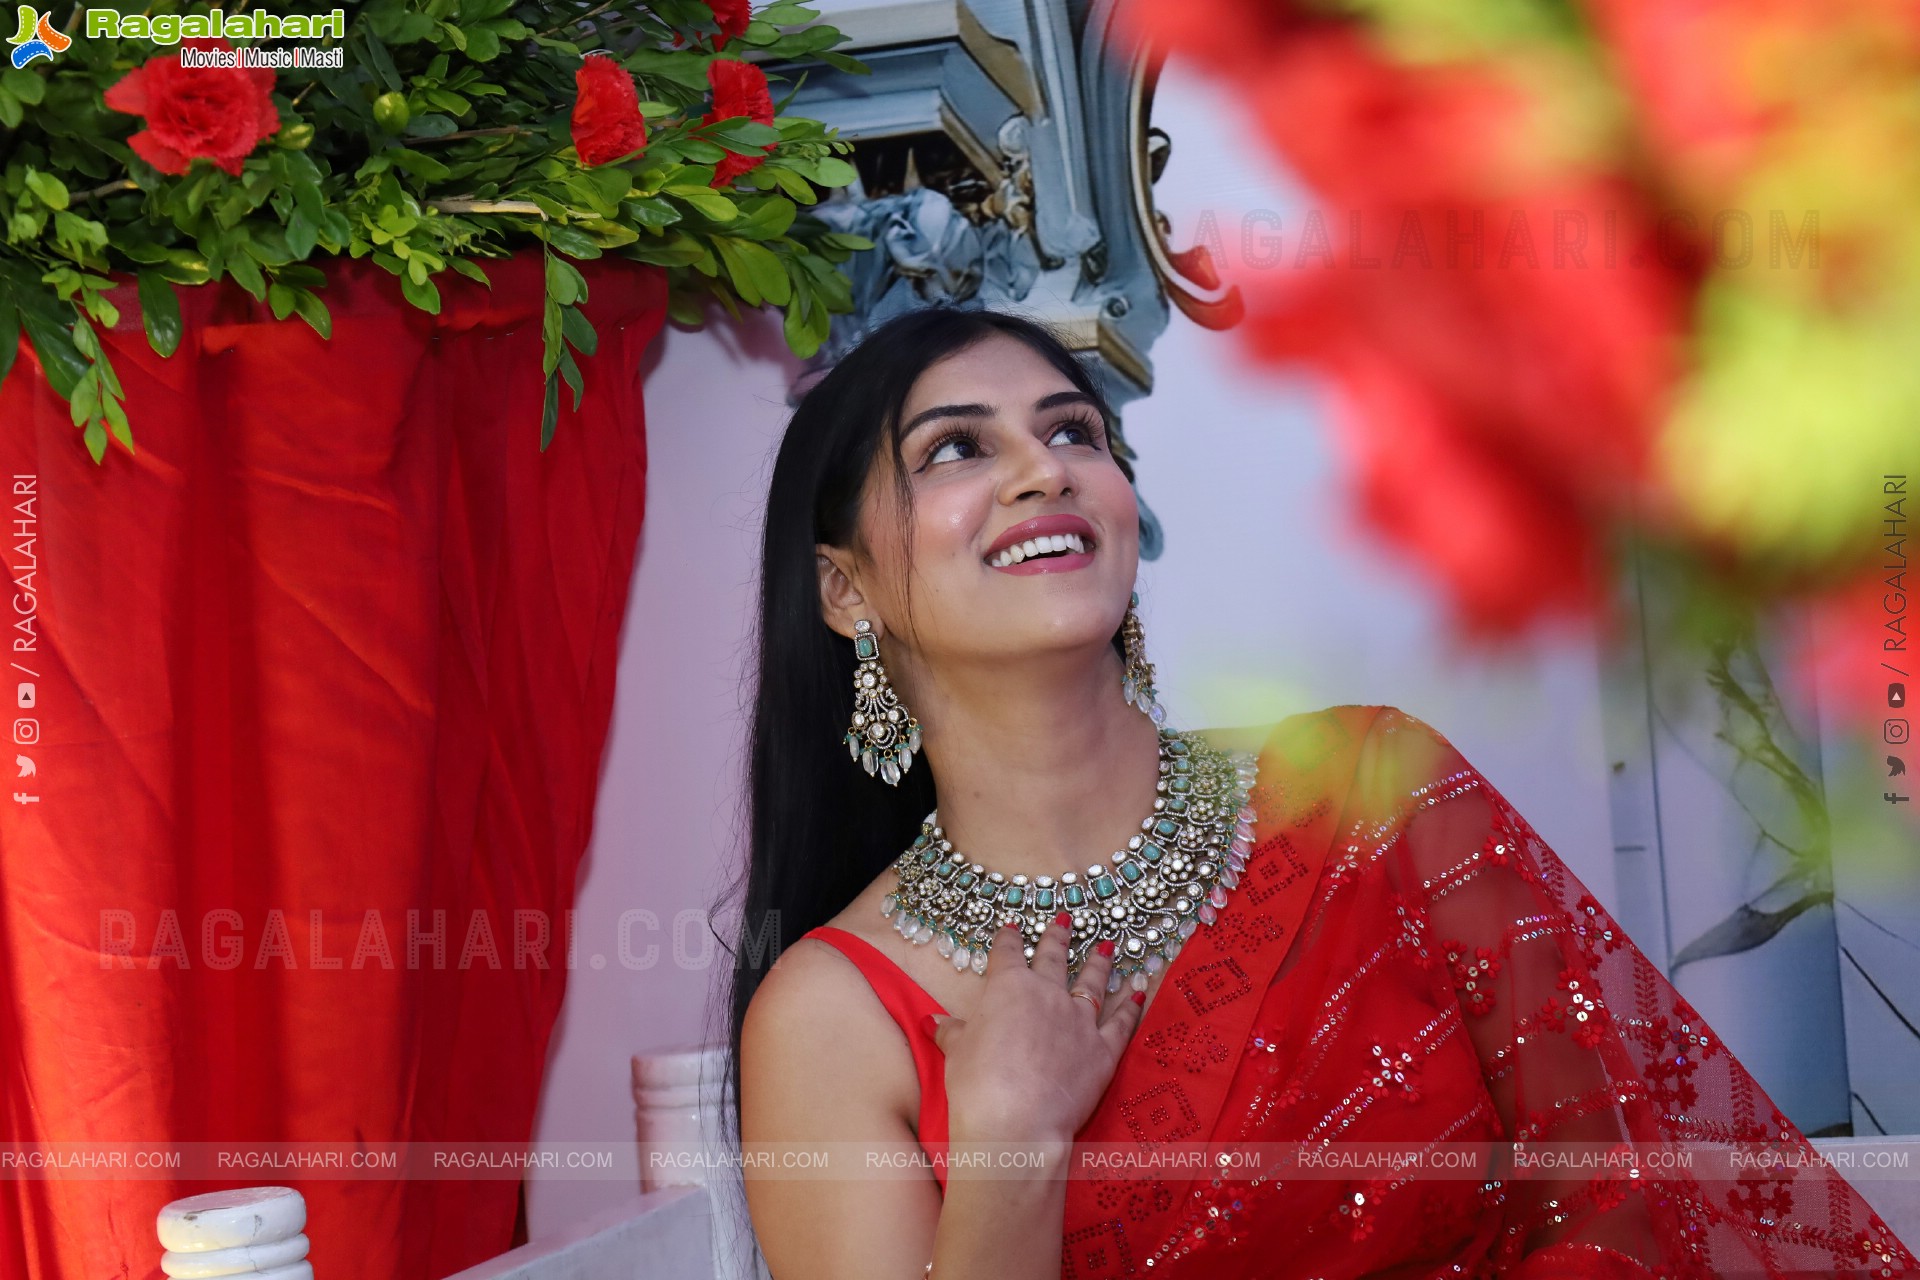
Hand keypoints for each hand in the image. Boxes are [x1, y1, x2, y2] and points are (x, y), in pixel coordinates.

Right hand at [929, 912, 1147, 1145]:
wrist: (1015, 1120)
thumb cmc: (977, 1082)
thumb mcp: (956, 1052)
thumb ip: (951, 1032)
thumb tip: (934, 1022)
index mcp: (1009, 987)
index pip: (1007, 954)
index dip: (1009, 939)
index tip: (1012, 928)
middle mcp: (1047, 994)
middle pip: (1053, 958)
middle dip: (1058, 937)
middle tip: (1066, 920)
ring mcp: (1079, 1020)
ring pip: (1092, 983)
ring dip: (1100, 963)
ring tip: (1107, 947)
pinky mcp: (1103, 1050)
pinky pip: (1120, 1023)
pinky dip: (1130, 1008)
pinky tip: (1137, 993)